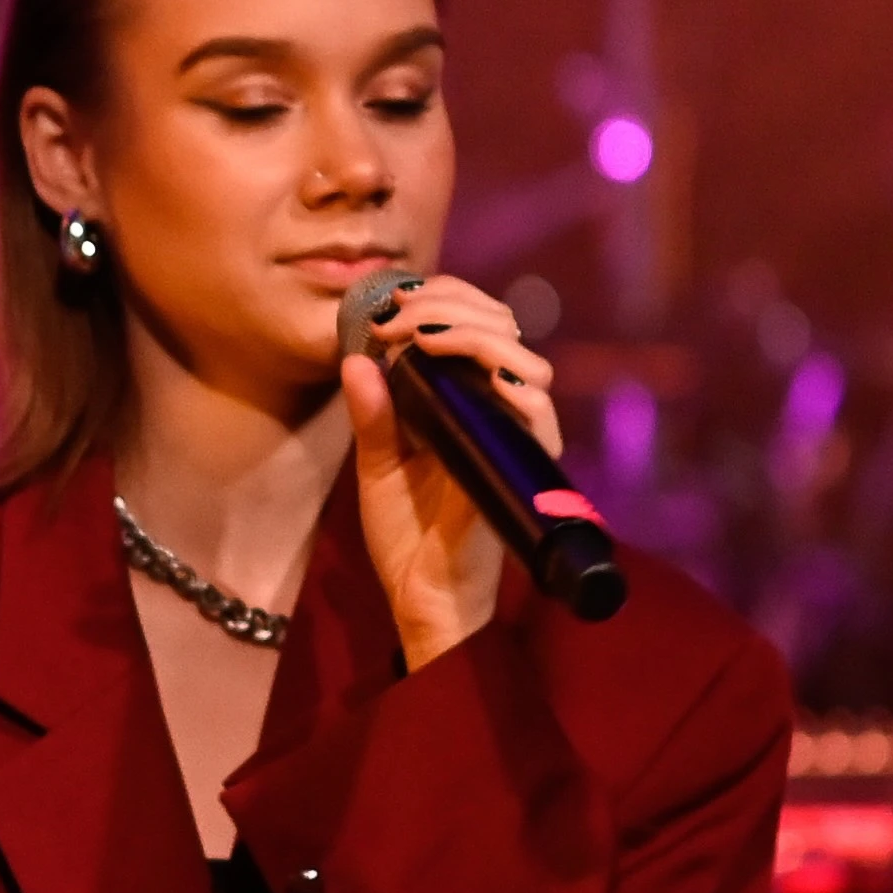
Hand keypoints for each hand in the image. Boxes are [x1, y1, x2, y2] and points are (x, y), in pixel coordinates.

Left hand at [333, 271, 555, 667]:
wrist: (421, 593)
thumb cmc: (408, 533)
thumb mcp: (378, 464)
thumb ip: (372, 414)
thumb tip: (355, 358)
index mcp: (467, 401)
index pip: (478, 324)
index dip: (443, 299)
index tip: (393, 307)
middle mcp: (499, 411)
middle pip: (503, 327)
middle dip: (450, 305)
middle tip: (399, 318)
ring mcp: (514, 437)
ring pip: (524, 359)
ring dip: (474, 332)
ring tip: (423, 336)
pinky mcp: (523, 466)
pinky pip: (537, 412)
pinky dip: (510, 380)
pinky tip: (470, 369)